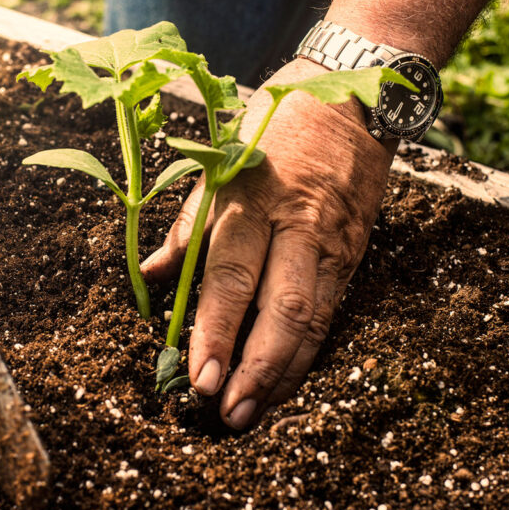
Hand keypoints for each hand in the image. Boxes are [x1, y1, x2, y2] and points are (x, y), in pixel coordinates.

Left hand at [142, 58, 394, 429]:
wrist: (359, 96)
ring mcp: (332, 241)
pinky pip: (332, 312)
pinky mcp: (356, 252)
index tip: (197, 377)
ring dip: (283, 373)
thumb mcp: (221, 160)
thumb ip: (188, 224)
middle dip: (254, 368)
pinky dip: (307, 351)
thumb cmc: (276, 124)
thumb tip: (149, 277)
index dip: (214, 331)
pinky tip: (286, 379)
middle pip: (280, 310)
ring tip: (253, 411)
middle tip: (227, 412)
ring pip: (313, 320)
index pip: (231, 276)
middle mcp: (297, 224)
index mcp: (252, 196)